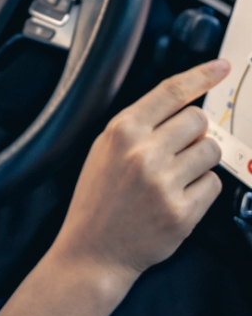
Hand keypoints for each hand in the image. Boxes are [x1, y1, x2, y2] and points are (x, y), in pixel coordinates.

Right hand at [52, 59, 228, 288]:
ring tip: (178, 173)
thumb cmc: (99, 196)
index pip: (171, 91)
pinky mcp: (182, 212)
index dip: (201, 75)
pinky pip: (214, 184)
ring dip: (201, 159)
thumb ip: (140, 125)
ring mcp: (164, 183)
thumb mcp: (104, 148)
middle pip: (198, 119)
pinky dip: (203, 188)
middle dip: (195, 130)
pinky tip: (179, 195)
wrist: (94, 248)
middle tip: (178, 147)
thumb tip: (184, 106)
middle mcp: (143, 153)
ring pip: (211, 150)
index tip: (221, 66)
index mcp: (122, 130)